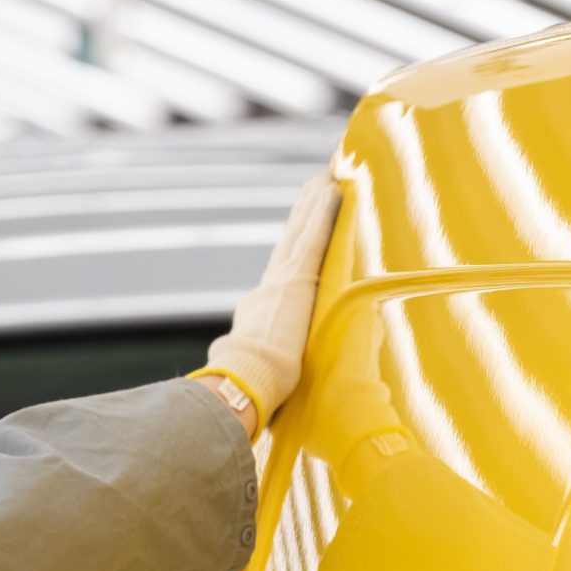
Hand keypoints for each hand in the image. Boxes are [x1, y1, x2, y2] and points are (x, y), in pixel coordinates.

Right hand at [197, 169, 336, 430]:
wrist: (245, 385)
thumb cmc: (250, 392)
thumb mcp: (254, 375)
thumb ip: (249, 367)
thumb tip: (236, 372)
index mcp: (262, 313)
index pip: (281, 276)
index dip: (291, 253)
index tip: (299, 237)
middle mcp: (270, 290)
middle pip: (291, 244)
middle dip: (304, 217)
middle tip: (315, 188)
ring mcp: (284, 280)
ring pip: (302, 232)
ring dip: (315, 204)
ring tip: (326, 178)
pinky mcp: (298, 277)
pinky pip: (316, 235)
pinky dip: (324, 211)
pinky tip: (334, 187)